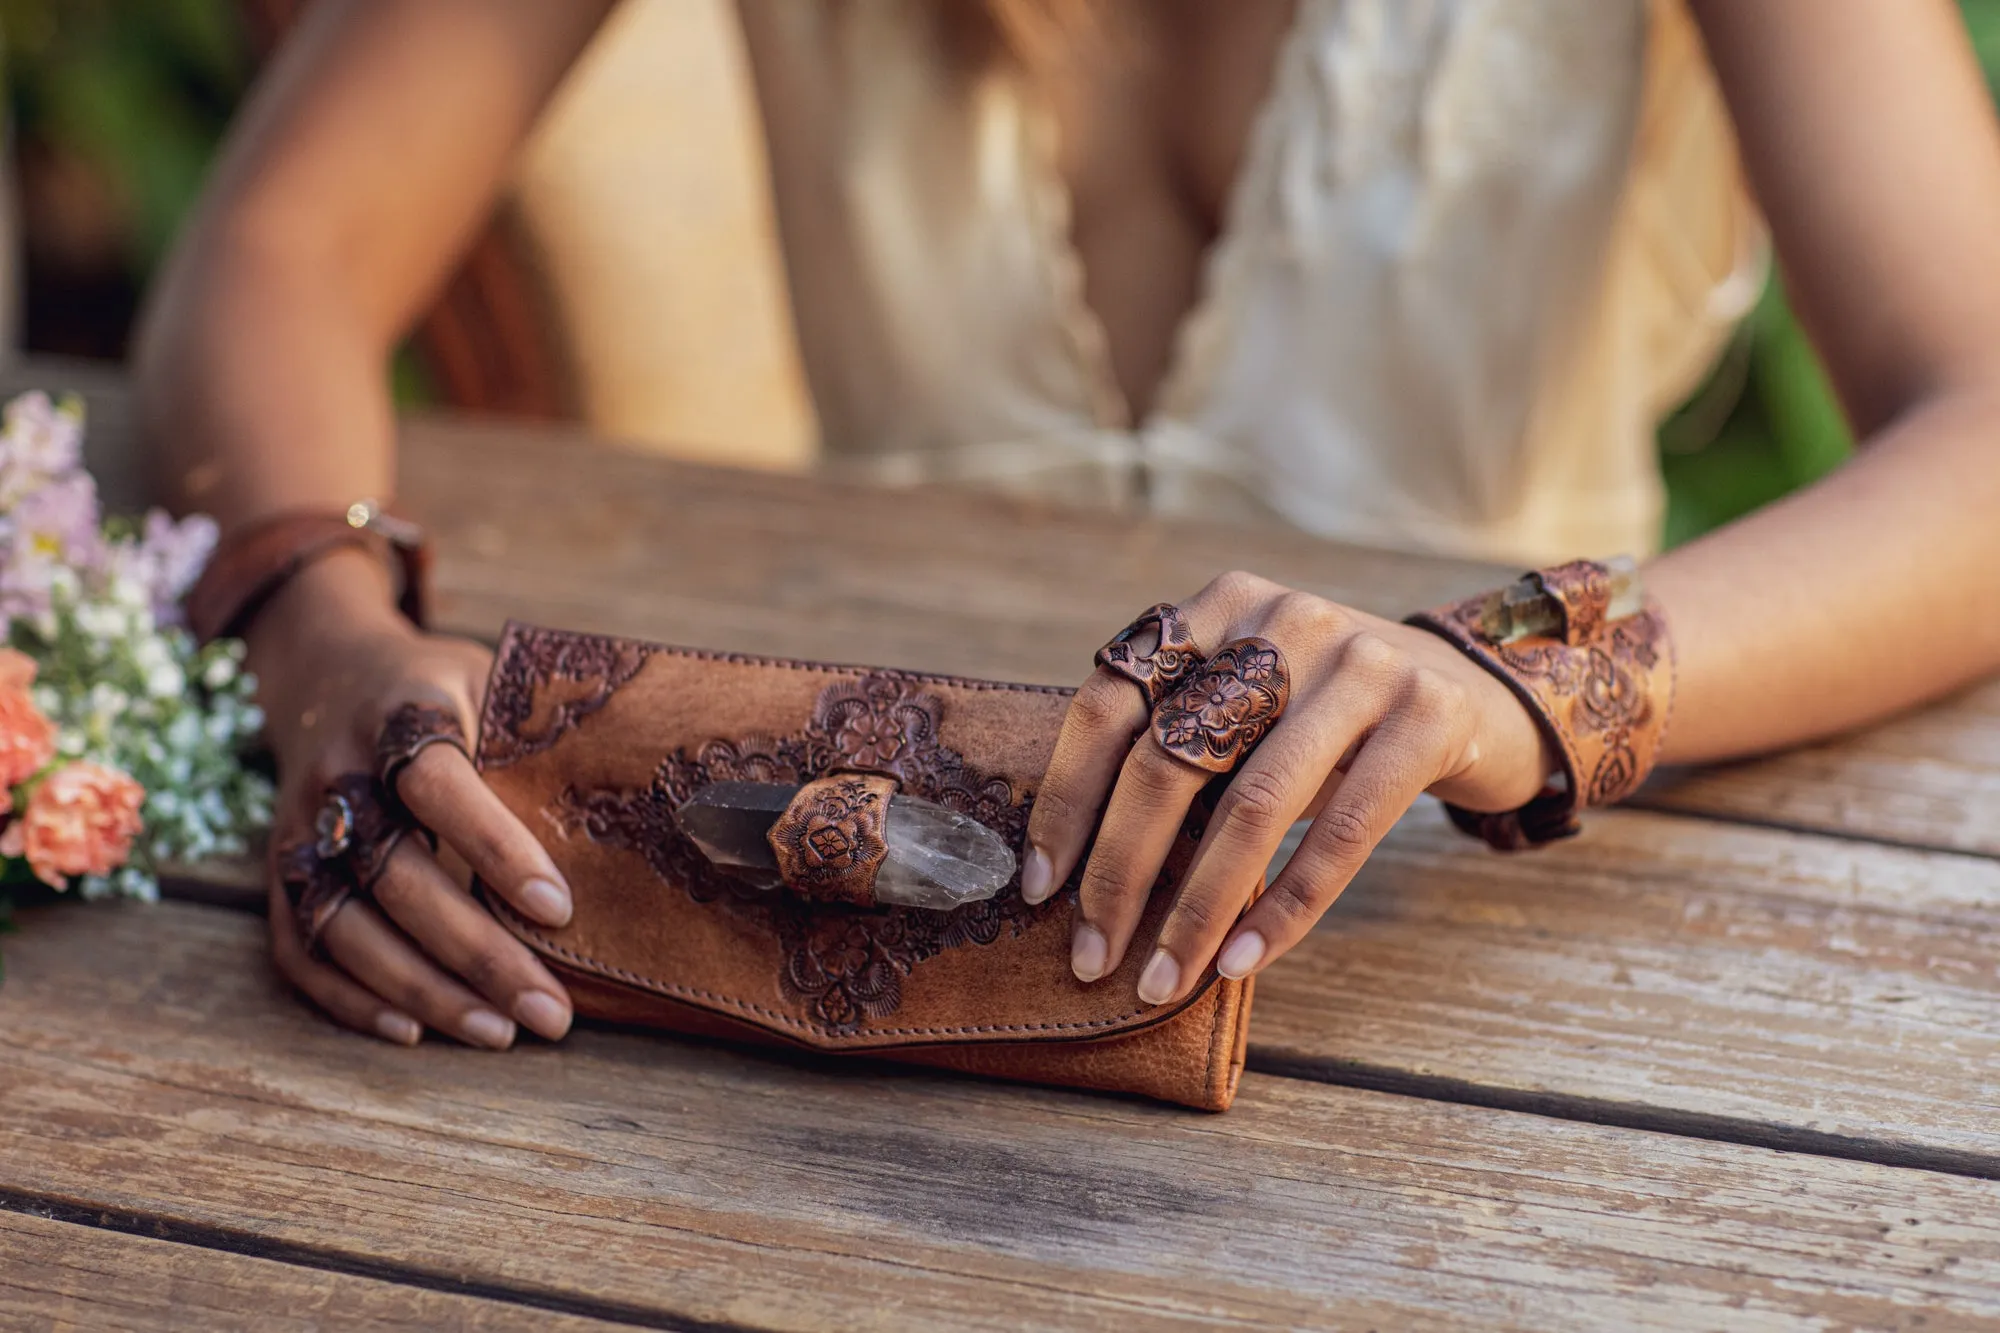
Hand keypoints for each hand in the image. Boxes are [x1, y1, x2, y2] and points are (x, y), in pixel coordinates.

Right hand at [254, 554, 575, 1048]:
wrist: (328, 673)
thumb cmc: (442, 688)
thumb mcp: (491, 679)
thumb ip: (537, 736)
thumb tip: (634, 809)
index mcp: (400, 715)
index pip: (437, 785)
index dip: (495, 849)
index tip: (559, 910)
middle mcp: (338, 776)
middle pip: (397, 878)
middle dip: (477, 953)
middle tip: (550, 1011)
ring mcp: (298, 831)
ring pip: (346, 928)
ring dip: (422, 991)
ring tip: (499, 1033)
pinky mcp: (278, 876)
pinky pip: (300, 950)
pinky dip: (351, 999)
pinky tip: (415, 1031)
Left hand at [1021, 571, 1555, 1005]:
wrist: (1477, 695)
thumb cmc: (1327, 725)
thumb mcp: (1249, 715)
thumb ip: (1178, 758)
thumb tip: (1079, 877)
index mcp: (1216, 608)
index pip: (1110, 704)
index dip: (1067, 800)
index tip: (1041, 888)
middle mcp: (1280, 621)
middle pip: (1170, 757)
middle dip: (1121, 871)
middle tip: (1091, 956)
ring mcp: (1360, 661)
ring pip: (1253, 803)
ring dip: (1197, 908)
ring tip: (1163, 978)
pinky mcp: (1425, 714)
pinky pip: (1342, 833)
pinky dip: (1284, 908)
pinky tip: (1243, 959)